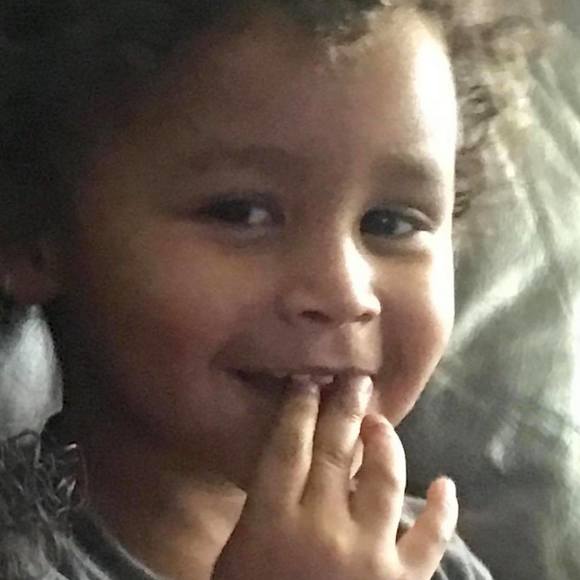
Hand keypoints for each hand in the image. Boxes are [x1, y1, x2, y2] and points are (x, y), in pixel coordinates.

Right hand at [213, 377, 457, 579]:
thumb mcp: (237, 559)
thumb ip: (259, 513)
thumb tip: (282, 468)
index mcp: (273, 520)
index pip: (287, 446)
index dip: (298, 408)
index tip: (309, 381)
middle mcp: (321, 525)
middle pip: (335, 450)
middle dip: (344, 407)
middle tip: (354, 378)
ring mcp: (367, 552)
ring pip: (384, 478)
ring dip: (385, 442)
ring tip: (380, 421)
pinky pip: (430, 538)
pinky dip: (443, 510)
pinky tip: (446, 485)